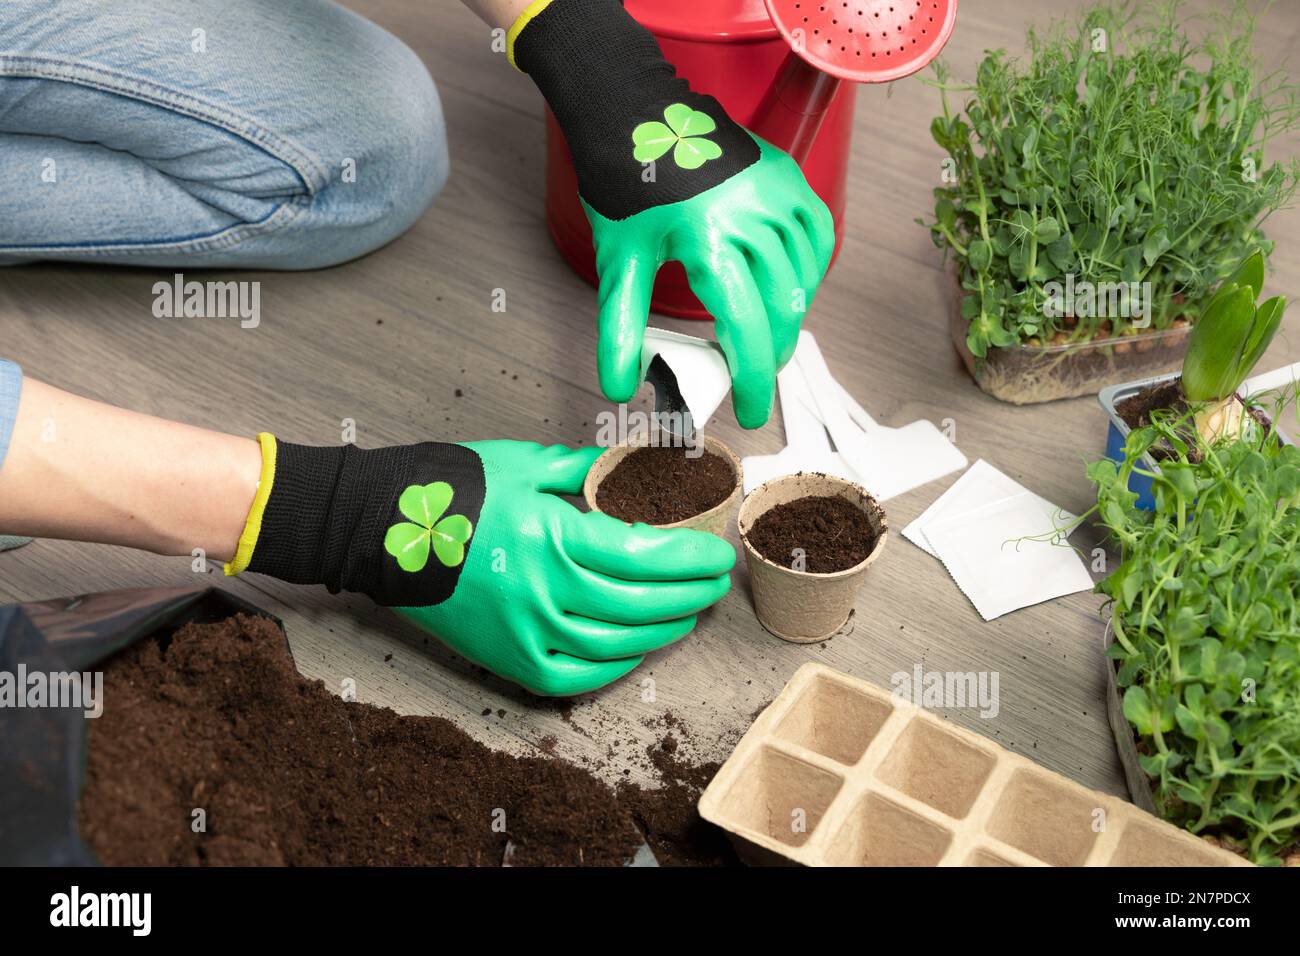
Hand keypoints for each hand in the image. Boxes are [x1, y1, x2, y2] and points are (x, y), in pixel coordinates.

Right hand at [397, 441, 733, 694]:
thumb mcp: (524, 464)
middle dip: (689, 595)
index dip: (689, 559)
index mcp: (551, 536)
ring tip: (687, 614)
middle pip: (639, 603)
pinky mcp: (506, 658)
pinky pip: (573, 677)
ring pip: (615, 644)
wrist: (381, 531)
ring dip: (662, 631)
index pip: (643, 555)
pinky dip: (612, 667)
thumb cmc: (451, 489)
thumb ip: (587, 469)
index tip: (716, 554)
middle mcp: (543, 592)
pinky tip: (635, 649)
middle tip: (714, 584)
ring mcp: (525, 632)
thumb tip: (635, 464)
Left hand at [588, 135, 833, 427]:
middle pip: (783, 313)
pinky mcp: (792, 180)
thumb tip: (617, 389)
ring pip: (804, 283)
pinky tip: (783, 289)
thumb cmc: (626, 185)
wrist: (639, 112)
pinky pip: (817, 244)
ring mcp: (779, 194)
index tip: (751, 414)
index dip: (755, 383)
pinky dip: (806, 276)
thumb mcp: (619, 262)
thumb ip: (619, 329)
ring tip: (760, 331)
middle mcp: (753, 215)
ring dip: (787, 318)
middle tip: (750, 375)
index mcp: (709, 240)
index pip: (748, 331)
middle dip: (770, 355)